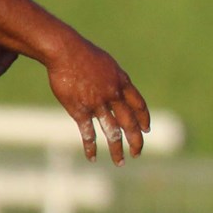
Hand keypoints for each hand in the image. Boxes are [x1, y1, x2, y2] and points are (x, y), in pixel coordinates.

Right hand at [44, 40, 149, 164]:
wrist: (65, 51)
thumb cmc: (85, 55)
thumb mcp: (108, 65)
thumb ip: (115, 79)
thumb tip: (120, 87)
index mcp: (122, 83)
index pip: (139, 106)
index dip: (144, 119)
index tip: (147, 130)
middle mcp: (114, 95)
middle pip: (130, 123)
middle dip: (136, 140)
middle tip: (137, 153)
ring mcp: (97, 104)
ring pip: (112, 131)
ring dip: (116, 149)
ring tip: (120, 161)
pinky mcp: (79, 110)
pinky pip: (88, 133)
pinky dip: (91, 147)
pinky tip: (93, 157)